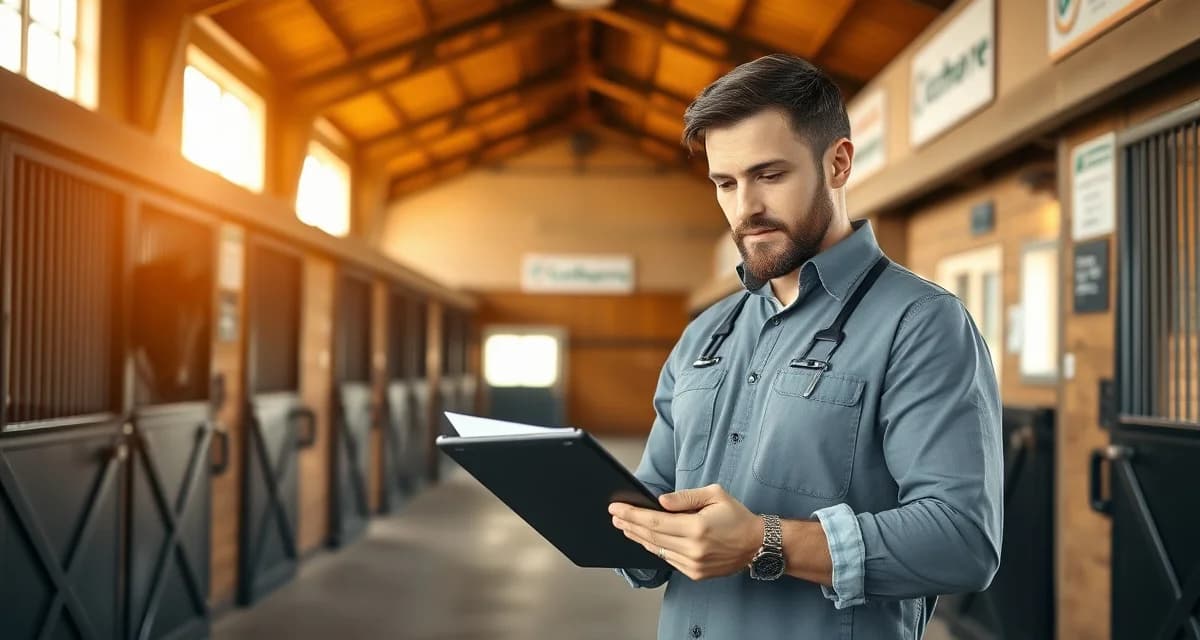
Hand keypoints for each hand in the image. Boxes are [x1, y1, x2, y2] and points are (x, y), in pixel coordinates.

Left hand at [609, 484, 762, 580]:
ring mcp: (694, 565)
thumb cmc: (736, 516)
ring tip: (624, 526)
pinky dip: (653, 548)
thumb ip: (684, 497)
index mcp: (697, 527)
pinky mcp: (695, 574)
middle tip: (614, 516)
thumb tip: (659, 502)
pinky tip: (644, 539)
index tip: (616, 508)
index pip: (655, 522)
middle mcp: (694, 549)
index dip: (633, 515)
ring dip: (637, 538)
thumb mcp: (714, 494)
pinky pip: (668, 559)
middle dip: (629, 525)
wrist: (757, 544)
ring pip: (657, 550)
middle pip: (651, 537)